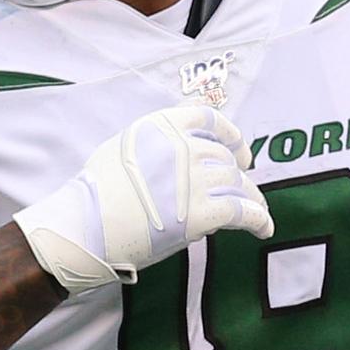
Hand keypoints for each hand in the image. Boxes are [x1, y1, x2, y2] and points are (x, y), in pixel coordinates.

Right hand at [17, 101, 271, 294]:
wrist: (85, 228)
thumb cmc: (95, 194)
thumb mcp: (122, 148)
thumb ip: (155, 144)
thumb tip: (180, 152)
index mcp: (163, 126)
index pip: (210, 120)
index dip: (231, 136)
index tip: (240, 151)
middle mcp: (184, 146)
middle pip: (225, 159)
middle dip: (237, 176)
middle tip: (242, 191)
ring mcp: (196, 179)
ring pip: (239, 185)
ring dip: (252, 199)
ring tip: (257, 212)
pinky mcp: (203, 212)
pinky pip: (244, 212)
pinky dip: (259, 220)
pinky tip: (264, 229)